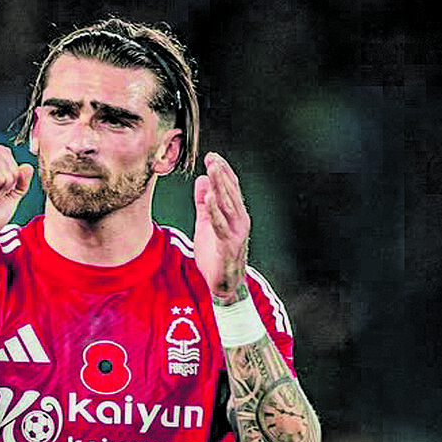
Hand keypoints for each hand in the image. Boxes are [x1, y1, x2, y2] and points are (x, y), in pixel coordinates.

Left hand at [193, 151, 250, 304]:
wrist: (224, 284)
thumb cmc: (216, 254)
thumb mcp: (206, 224)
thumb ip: (204, 204)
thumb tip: (201, 180)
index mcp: (235, 214)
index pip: (231, 188)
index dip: (222, 172)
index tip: (212, 156)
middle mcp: (239, 220)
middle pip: (230, 192)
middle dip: (221, 174)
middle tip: (212, 157)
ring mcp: (236, 232)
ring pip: (228, 204)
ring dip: (220, 186)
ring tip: (212, 170)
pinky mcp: (229, 245)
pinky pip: (221, 225)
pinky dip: (215, 211)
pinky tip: (210, 198)